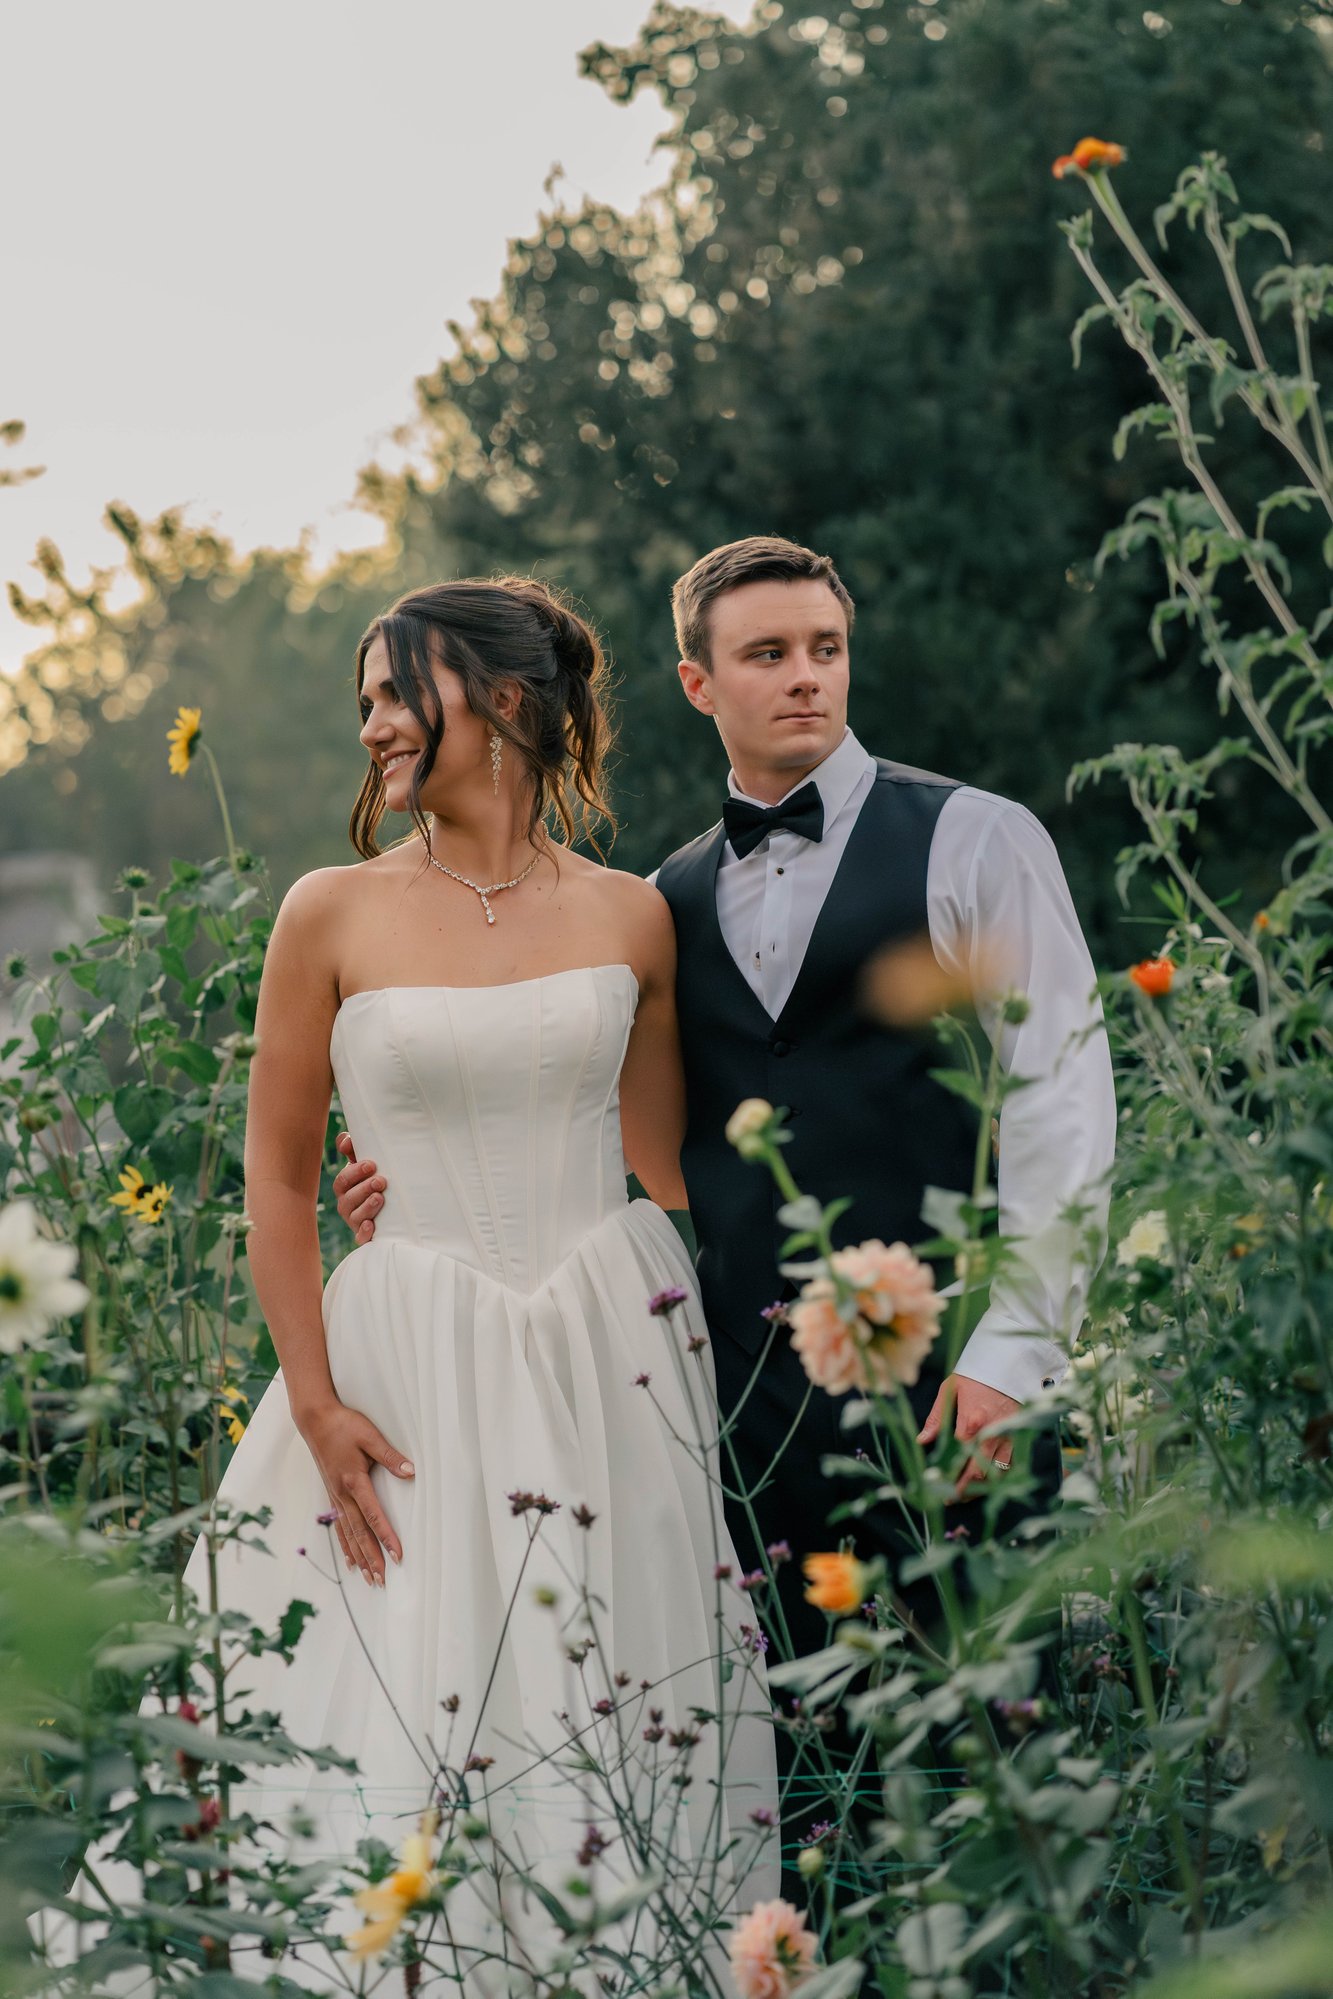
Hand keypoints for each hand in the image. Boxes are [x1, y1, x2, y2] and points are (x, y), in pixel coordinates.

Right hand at [299, 1399, 414, 1584]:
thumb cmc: (343, 1425)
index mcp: (353, 1481)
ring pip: (348, 1534)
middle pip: (359, 1533)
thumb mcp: (369, 1435)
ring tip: (369, 1579)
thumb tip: (411, 1471)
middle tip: (383, 1581)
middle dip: (372, 1558)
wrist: (315, 1420)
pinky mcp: (331, 1494)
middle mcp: (342, 1494)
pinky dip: (345, 1546)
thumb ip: (390, 1455)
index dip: (386, 1537)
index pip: (373, 1516)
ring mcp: (335, 1496)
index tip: (397, 1555)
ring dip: (359, 1558)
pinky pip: (339, 1527)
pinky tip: (350, 1562)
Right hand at [334, 1132, 384, 1244]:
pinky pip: (360, 1237)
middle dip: (364, 1188)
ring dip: (367, 1207)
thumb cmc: (376, 1177)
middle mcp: (347, 1204)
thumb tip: (345, 1142)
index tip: (371, 1164)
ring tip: (380, 1198)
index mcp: (346, 1187)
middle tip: (381, 1181)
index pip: (343, 1180)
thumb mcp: (366, 1162)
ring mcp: (355, 1221)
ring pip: (355, 1217)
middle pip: (349, 1198)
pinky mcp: (365, 1236)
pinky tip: (372, 1225)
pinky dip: (364, 1232)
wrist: (396, 1207)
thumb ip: (354, 1148)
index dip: (354, 1173)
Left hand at [917, 1374, 1021, 1499]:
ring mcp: (1008, 1437)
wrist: (1010, 1361)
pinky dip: (997, 1477)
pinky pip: (1009, 1465)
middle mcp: (991, 1433)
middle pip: (976, 1473)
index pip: (956, 1459)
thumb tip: (922, 1441)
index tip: (935, 1486)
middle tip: (948, 1499)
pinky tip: (985, 1481)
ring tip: (964, 1495)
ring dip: (979, 1488)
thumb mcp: (951, 1389)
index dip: (946, 1476)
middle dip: (961, 1491)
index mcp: (971, 1421)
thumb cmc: (976, 1374)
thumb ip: (937, 1418)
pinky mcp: (1018, 1436)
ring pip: (995, 1474)